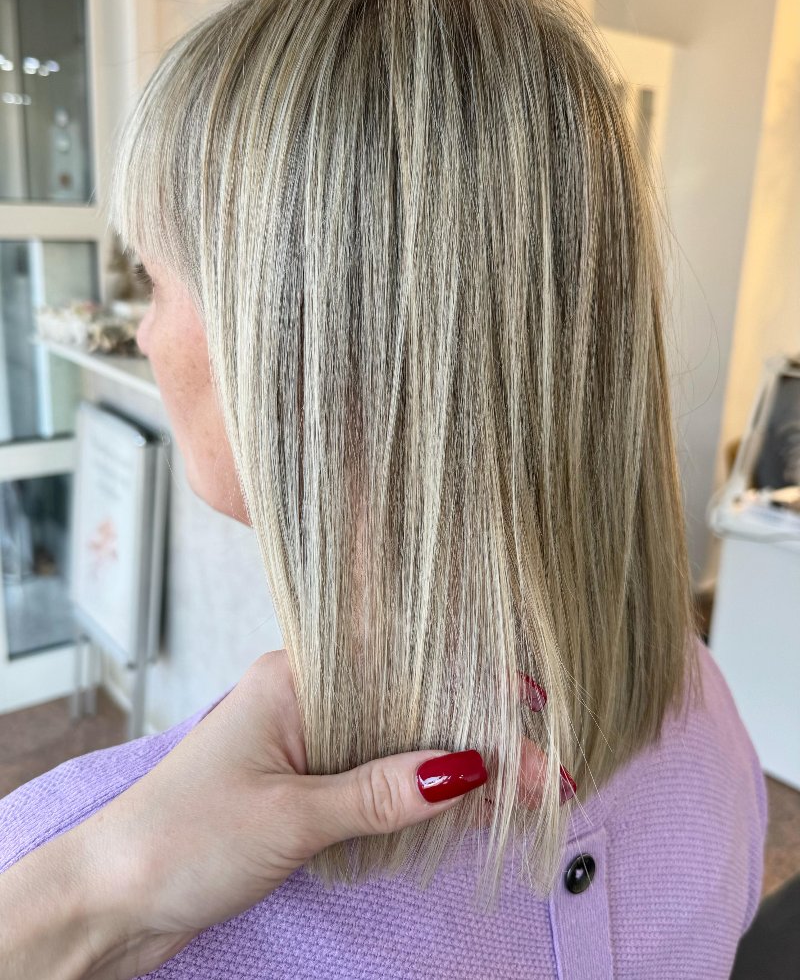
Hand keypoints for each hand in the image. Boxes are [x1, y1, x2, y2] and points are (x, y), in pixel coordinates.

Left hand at [4, 651, 569, 979]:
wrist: (107, 900)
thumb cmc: (179, 839)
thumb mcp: (289, 816)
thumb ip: (380, 792)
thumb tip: (470, 768)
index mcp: (295, 675)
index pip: (400, 665)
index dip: (470, 683)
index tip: (535, 707)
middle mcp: (304, 698)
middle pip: (407, 703)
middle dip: (477, 731)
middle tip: (548, 765)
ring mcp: (304, 742)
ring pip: (397, 742)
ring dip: (455, 764)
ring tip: (528, 784)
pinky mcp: (302, 785)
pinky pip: (375, 778)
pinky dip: (418, 792)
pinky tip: (465, 802)